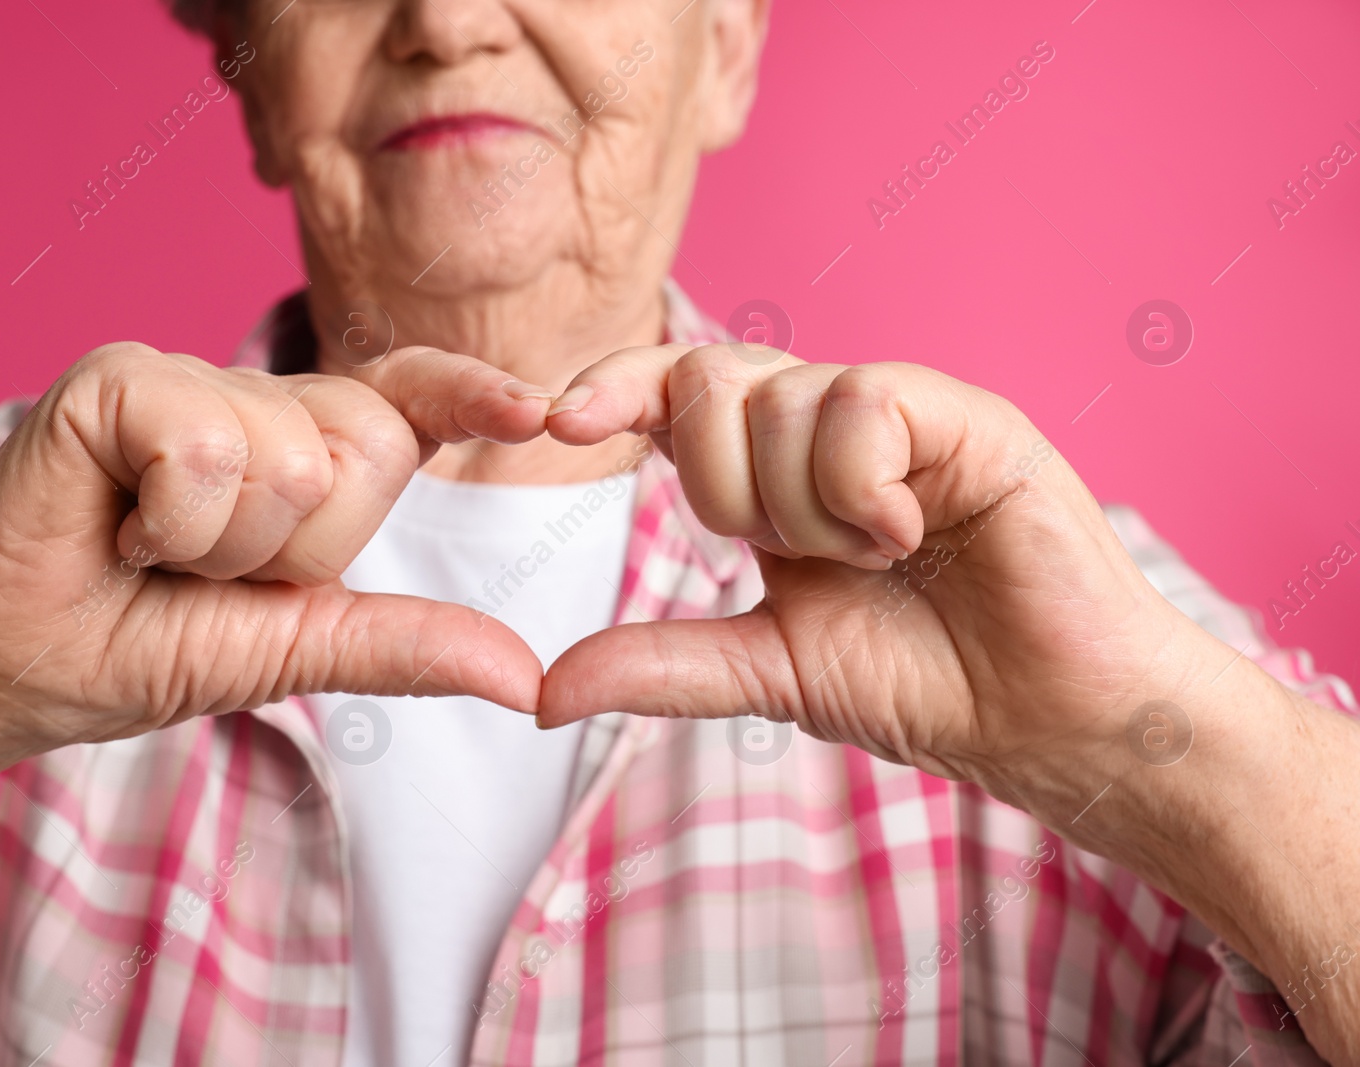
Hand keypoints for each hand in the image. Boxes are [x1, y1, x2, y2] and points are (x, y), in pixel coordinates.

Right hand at [0, 343, 554, 839]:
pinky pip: (210, 447)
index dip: (471, 397)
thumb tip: (529, 680)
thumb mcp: (290, 651)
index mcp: (299, 453)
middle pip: (369, 447)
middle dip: (298, 549)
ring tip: (152, 550)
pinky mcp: (122, 376)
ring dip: (223, 547)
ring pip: (292, 457)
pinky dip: (171, 522)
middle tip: (206, 566)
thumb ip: (401, 645)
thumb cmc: (131, 648)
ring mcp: (187, 377)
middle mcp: (254, 402)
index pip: (406, 404)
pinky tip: (117, 527)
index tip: (543, 413)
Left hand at [539, 343, 1219, 793]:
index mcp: (773, 474)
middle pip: (709, 383)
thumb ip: (662, 664)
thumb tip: (543, 694)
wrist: (1040, 720)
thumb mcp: (767, 670)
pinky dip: (861, 486)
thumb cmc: (920, 684)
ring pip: (781, 398)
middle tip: (795, 555)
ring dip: (807, 509)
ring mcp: (898, 415)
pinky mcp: (965, 416)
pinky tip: (906, 533)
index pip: (674, 393)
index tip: (556, 421)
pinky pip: (862, 403)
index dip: (613, 389)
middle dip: (724, 488)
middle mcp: (827, 429)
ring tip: (875, 558)